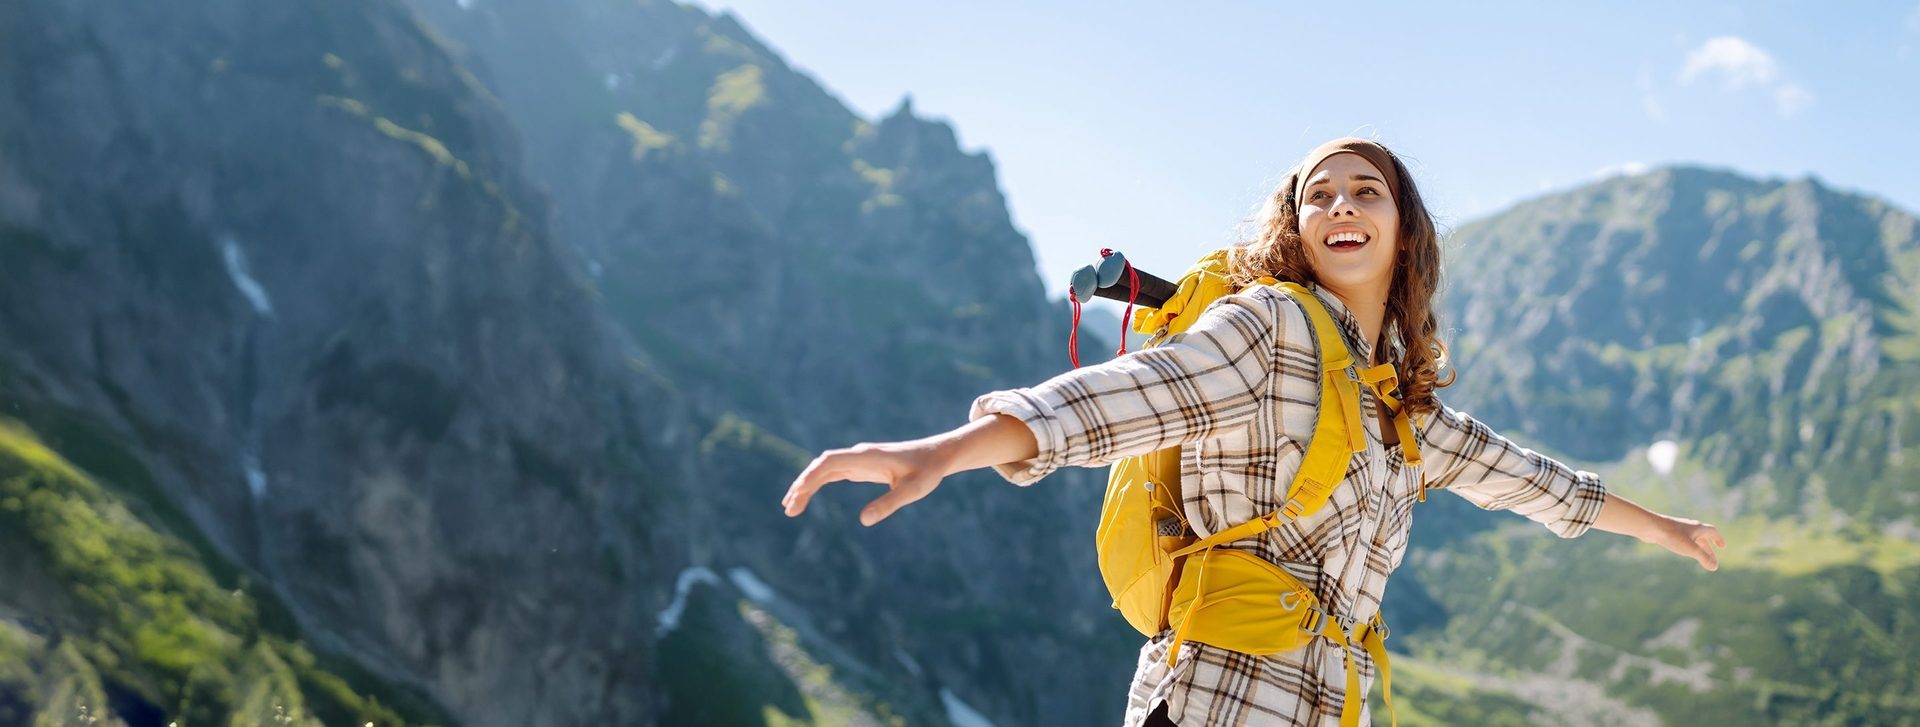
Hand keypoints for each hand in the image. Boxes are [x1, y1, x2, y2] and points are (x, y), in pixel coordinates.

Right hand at [782, 441, 947, 526]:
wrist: (937, 455)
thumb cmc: (927, 471)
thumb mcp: (913, 491)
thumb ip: (889, 504)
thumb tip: (863, 520)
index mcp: (867, 456)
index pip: (830, 462)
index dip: (811, 477)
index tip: (798, 494)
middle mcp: (858, 455)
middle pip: (821, 466)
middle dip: (802, 484)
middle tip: (788, 508)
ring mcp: (858, 460)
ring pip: (824, 469)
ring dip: (806, 485)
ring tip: (790, 507)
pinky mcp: (861, 466)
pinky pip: (833, 473)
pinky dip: (818, 484)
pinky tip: (807, 496)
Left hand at [1653, 516, 1726, 571]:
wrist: (1650, 527)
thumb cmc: (1672, 536)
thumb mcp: (1691, 549)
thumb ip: (1704, 558)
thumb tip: (1714, 567)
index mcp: (1698, 527)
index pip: (1713, 532)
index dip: (1718, 539)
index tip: (1722, 547)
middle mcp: (1689, 526)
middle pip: (1703, 537)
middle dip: (1708, 549)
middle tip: (1711, 560)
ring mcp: (1678, 528)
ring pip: (1691, 538)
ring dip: (1697, 547)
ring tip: (1697, 557)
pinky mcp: (1668, 531)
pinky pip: (1681, 538)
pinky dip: (1686, 545)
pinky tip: (1680, 550)